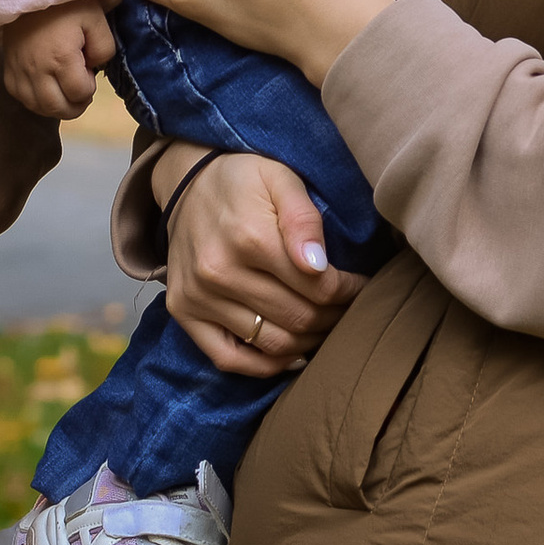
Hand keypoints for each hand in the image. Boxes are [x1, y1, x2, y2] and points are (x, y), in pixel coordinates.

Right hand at [0, 0, 116, 118]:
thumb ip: (104, 49)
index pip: (79, 94)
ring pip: (36, 107)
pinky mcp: (8, 67)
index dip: (89, 88)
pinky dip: (35, 99)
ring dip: (55, 106)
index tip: (89, 71)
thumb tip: (93, 69)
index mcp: (61, 57)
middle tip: (81, 89)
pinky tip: (45, 87)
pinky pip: (19, 96)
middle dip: (75, 105)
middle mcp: (36, 69)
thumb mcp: (96, 19)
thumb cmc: (67, 1)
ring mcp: (19, 70)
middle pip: (57, 108)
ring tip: (65, 91)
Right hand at [161, 147, 363, 376]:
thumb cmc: (243, 179)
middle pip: (299, 318)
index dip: (350, 291)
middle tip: (348, 308)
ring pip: (272, 343)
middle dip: (334, 317)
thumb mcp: (280, 178)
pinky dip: (266, 366)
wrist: (186, 183)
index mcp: (250, 237)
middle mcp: (219, 272)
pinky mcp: (182, 312)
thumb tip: (319, 266)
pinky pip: (229, 359)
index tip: (361, 285)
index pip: (319, 286)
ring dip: (308, 341)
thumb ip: (304, 218)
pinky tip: (290, 353)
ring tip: (324, 324)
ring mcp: (198, 296)